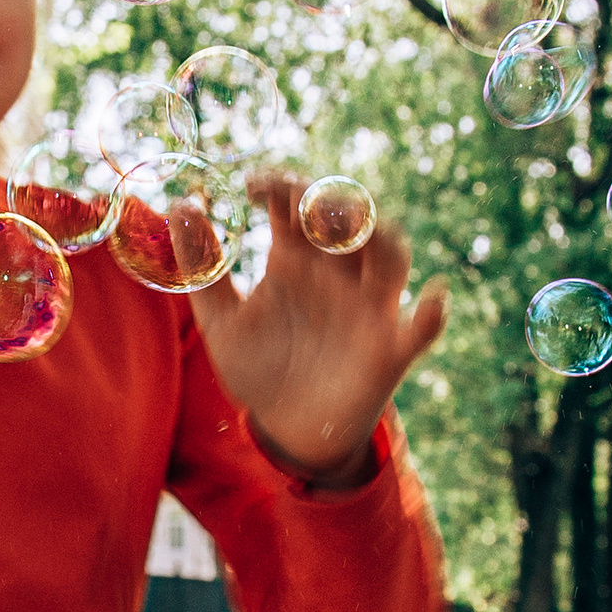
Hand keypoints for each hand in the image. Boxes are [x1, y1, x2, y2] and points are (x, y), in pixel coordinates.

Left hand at [192, 178, 447, 487]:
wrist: (286, 429)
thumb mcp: (220, 320)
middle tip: (301, 203)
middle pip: (348, 217)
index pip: (295, 202)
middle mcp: (337, 272)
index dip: (279, 183)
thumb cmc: (258, 367)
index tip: (251, 186)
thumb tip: (179, 202)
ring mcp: (368, 306)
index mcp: (296, 257)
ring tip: (355, 233)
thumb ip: (201, 266)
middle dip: (331, 201)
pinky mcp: (390, 349)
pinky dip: (432, 312)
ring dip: (381, 237)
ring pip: (392, 256)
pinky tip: (431, 299)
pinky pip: (422, 327)